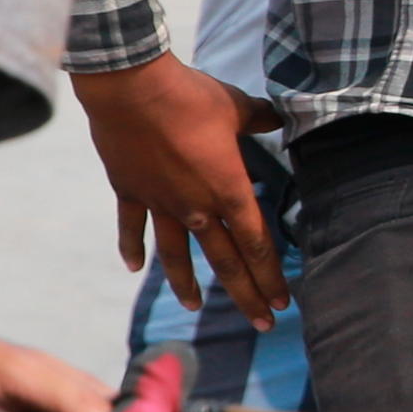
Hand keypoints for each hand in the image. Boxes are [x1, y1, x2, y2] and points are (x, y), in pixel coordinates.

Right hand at [72, 51, 287, 320]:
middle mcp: (196, 206)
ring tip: (194, 306)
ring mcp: (161, 203)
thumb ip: (261, 119)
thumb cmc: (190, 96)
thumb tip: (280, 117)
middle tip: (261, 323)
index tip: (282, 302)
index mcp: (229, 190)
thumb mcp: (237, 106)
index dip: (271, 275)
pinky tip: (134, 268)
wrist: (132, 88)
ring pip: (177, 255)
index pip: (257, 243)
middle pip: (225, 261)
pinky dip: (132, 248)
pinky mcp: (131, 192)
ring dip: (186, 283)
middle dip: (246, 294)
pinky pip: (133, 228)